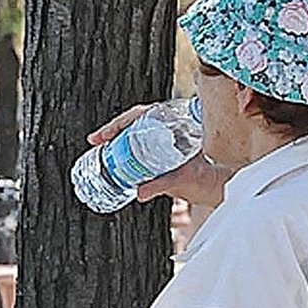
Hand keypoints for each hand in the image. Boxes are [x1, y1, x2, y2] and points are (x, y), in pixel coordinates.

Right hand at [87, 104, 234, 209]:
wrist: (211, 186)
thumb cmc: (202, 179)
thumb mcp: (182, 180)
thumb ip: (163, 185)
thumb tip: (140, 192)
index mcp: (174, 125)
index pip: (141, 114)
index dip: (120, 121)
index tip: (106, 134)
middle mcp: (167, 129)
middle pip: (134, 121)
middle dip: (112, 129)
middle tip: (96, 141)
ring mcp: (161, 140)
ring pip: (133, 132)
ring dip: (115, 139)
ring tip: (99, 149)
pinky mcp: (158, 152)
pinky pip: (136, 144)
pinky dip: (122, 149)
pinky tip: (110, 158)